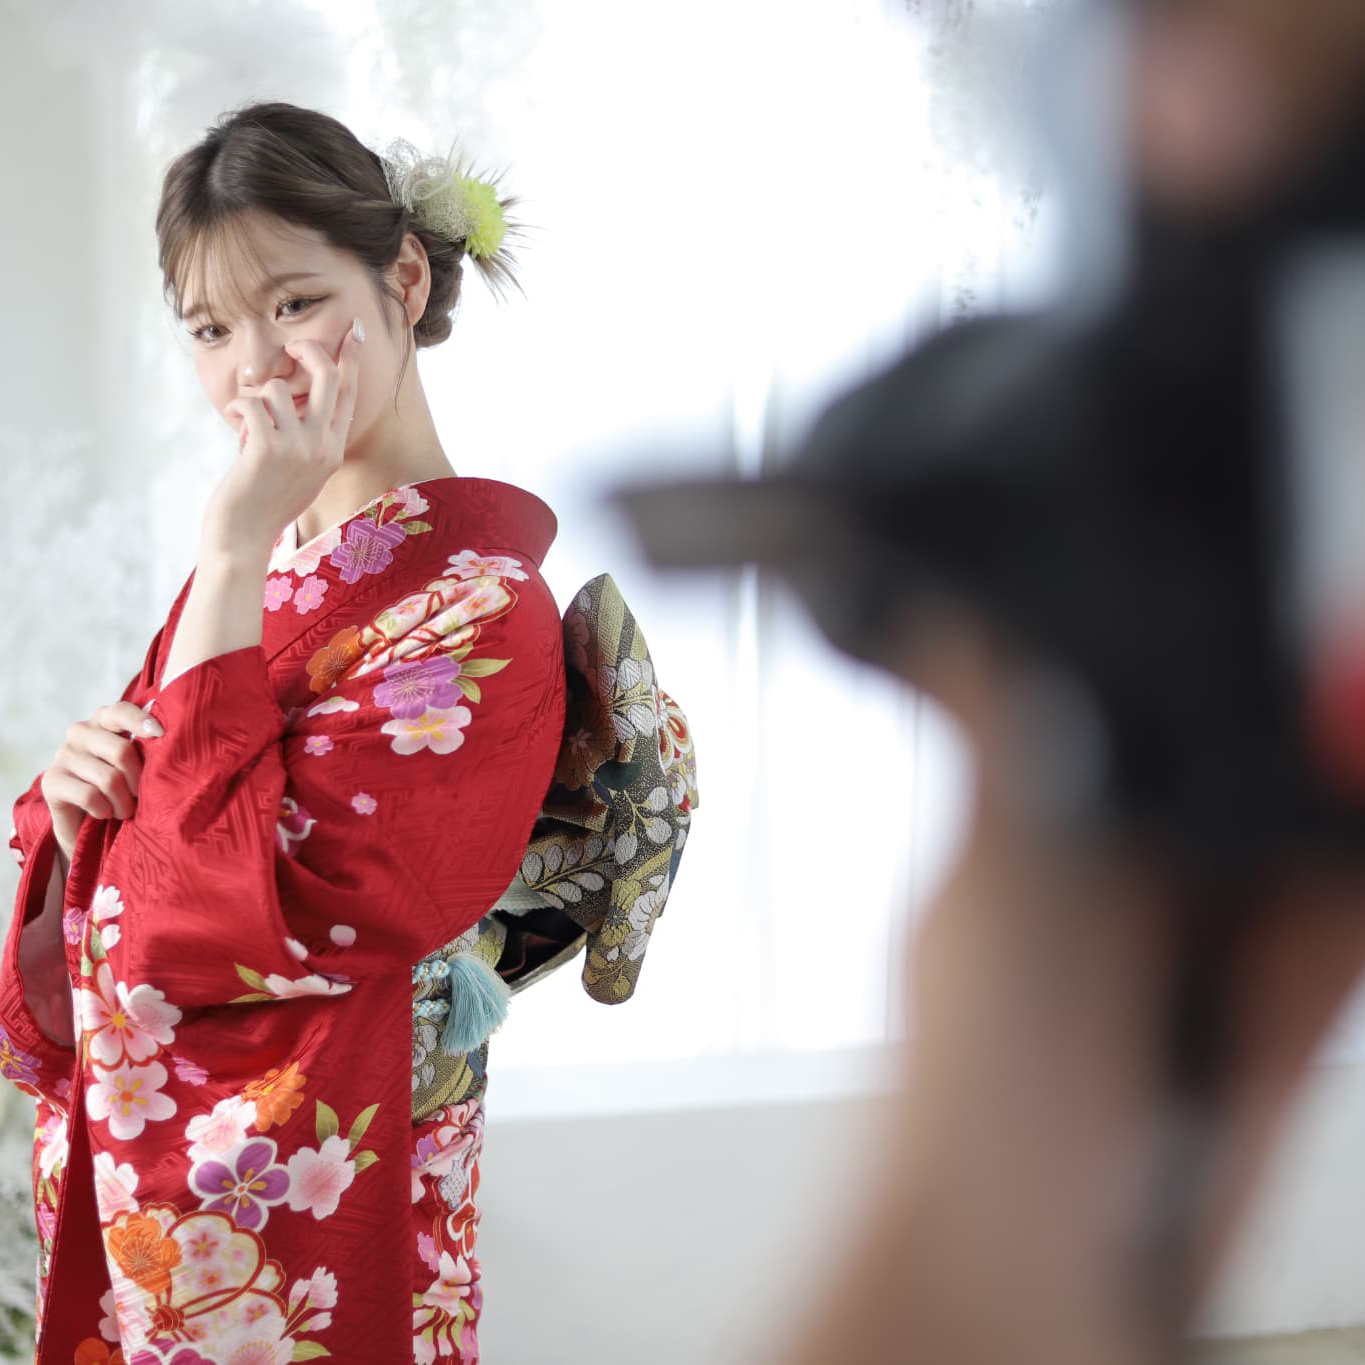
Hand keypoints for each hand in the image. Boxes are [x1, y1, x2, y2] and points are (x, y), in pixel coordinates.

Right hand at [40, 701, 163, 864]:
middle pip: (122, 751)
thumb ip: (147, 749)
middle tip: (140, 797)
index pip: (121, 711)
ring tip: (125, 811)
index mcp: (104, 720)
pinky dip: (104, 809)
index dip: (142, 721)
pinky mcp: (51, 780)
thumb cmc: (121, 787)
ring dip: (124, 803)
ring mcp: (63, 754)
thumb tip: (170, 743)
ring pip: (109, 779)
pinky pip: (90, 796)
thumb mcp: (136, 764)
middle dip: (138, 781)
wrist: (85, 821)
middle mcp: (81, 732)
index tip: (161, 734)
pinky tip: (104, 813)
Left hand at [206, 318, 364, 559]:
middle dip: (308, 348)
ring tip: (247, 427)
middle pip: (327, 376)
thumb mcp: (299, 471)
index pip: (349, 395)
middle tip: (290, 344)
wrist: (243, 538)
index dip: (351, 358)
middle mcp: (322, 447)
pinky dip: (238, 408)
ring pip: (279, 389)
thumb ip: (306, 438)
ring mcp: (298, 448)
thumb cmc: (264, 503)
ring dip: (256, 400)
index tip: (356, 331)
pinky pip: (252, 402)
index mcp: (333, 451)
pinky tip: (235, 428)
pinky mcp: (267, 449)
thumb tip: (294, 399)